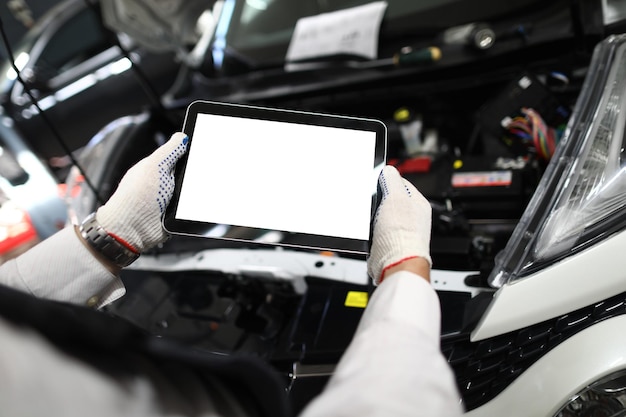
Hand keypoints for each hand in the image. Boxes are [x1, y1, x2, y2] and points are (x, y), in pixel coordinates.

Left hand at [96, 132, 187, 252]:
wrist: (133, 229)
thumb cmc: (136, 197)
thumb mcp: (155, 166)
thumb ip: (170, 150)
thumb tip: (182, 136)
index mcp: (157, 167)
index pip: (180, 155)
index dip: (192, 153)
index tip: (203, 152)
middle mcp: (164, 182)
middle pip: (190, 174)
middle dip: (195, 175)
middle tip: (194, 176)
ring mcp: (171, 200)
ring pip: (193, 191)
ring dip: (194, 194)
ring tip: (188, 194)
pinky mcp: (177, 215)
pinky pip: (193, 209)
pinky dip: (195, 208)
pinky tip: (191, 207)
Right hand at [367, 165, 431, 284]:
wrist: (396, 264)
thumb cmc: (401, 235)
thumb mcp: (395, 197)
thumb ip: (392, 180)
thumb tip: (389, 170)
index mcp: (418, 203)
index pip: (401, 183)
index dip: (386, 180)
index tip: (375, 180)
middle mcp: (412, 218)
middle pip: (389, 200)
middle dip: (378, 200)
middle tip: (372, 202)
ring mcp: (400, 231)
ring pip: (381, 216)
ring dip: (373, 218)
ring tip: (373, 221)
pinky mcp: (389, 243)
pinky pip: (376, 231)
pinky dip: (371, 232)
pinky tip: (372, 234)